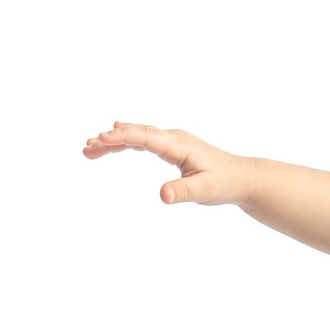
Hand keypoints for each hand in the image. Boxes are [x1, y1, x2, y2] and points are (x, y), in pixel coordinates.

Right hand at [81, 122, 256, 206]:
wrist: (242, 177)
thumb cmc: (224, 184)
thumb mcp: (205, 191)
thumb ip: (183, 192)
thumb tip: (163, 196)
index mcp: (180, 145)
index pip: (146, 137)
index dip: (124, 137)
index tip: (102, 138)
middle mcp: (174, 138)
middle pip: (137, 133)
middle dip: (111, 139)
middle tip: (87, 146)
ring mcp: (172, 141)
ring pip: (138, 135)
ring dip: (115, 140)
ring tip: (89, 147)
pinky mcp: (172, 147)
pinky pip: (144, 140)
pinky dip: (126, 141)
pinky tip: (112, 141)